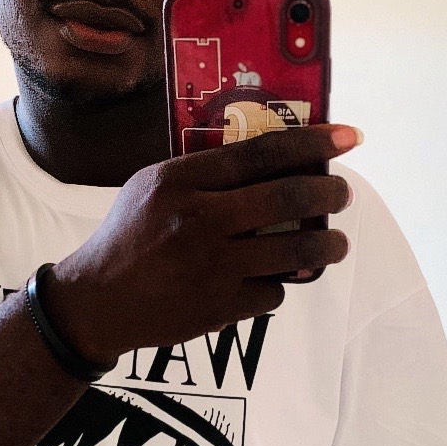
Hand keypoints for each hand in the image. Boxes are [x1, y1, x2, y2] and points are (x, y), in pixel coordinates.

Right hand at [44, 123, 358, 363]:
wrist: (97, 303)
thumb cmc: (128, 235)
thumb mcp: (153, 186)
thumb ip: (204, 172)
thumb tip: (273, 159)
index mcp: (180, 181)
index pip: (261, 151)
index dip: (313, 141)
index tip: (349, 138)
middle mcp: (199, 220)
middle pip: (288, 198)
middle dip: (330, 192)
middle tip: (343, 191)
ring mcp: (212, 267)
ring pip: (296, 252)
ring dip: (328, 245)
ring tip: (336, 242)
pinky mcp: (220, 307)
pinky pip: (273, 292)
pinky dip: (278, 284)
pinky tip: (271, 278)